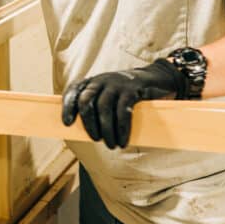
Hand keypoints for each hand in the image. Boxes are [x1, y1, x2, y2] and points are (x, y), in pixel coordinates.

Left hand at [61, 59, 187, 148]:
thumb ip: (98, 106)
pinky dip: (122, 128)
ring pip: (104, 108)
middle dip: (88, 123)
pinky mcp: (132, 89)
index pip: (74, 91)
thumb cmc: (127, 93)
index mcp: (93, 82)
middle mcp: (102, 80)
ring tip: (111, 145)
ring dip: (106, 130)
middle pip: (87, 100)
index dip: (68, 106)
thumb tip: (87, 132)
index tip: (67, 123)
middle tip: (96, 139)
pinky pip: (123, 111)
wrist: (157, 78)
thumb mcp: (110, 94)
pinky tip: (123, 140)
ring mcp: (117, 83)